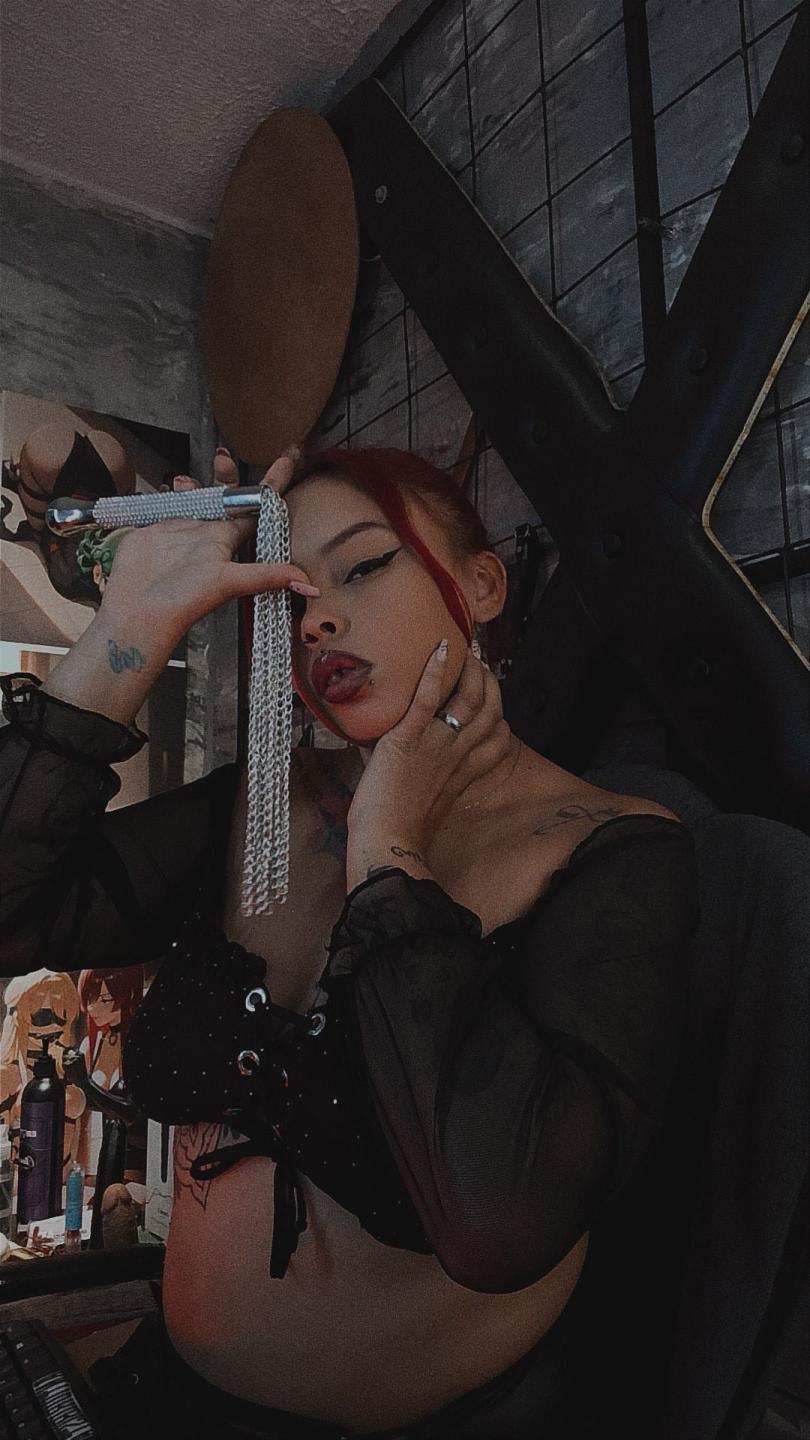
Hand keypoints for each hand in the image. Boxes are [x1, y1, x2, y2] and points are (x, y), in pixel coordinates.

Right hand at [102, 446, 316, 640]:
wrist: (138, 610)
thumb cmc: (183, 601)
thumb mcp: (229, 582)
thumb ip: (267, 575)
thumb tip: (311, 588)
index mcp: (228, 541)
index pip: (259, 508)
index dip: (274, 483)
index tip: (289, 457)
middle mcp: (209, 533)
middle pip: (227, 494)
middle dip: (227, 473)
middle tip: (223, 457)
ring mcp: (183, 529)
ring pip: (198, 495)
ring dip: (197, 480)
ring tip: (186, 479)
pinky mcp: (158, 527)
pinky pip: (170, 502)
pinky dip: (172, 491)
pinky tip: (171, 486)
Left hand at [346, 644, 511, 869]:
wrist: (388, 845)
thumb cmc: (397, 834)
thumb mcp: (418, 805)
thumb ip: (409, 777)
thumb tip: (373, 753)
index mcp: (461, 776)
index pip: (498, 743)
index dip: (501, 722)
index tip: (494, 708)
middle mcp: (456, 757)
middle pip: (490, 713)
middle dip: (490, 685)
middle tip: (480, 666)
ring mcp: (435, 746)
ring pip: (468, 700)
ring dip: (470, 671)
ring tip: (466, 652)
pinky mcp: (409, 739)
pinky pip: (429, 699)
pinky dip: (436, 671)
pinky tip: (442, 648)